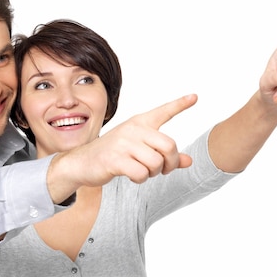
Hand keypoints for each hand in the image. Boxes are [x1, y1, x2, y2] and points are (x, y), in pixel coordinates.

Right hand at [47, 94, 195, 202]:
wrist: (81, 162)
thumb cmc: (112, 155)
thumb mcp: (138, 151)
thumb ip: (163, 155)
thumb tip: (188, 161)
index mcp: (139, 123)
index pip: (163, 112)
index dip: (180, 105)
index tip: (195, 97)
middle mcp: (133, 130)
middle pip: (169, 145)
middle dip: (170, 162)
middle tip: (163, 169)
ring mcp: (123, 144)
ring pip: (156, 162)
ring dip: (154, 173)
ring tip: (143, 171)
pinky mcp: (115, 159)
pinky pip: (141, 173)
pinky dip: (141, 179)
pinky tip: (133, 175)